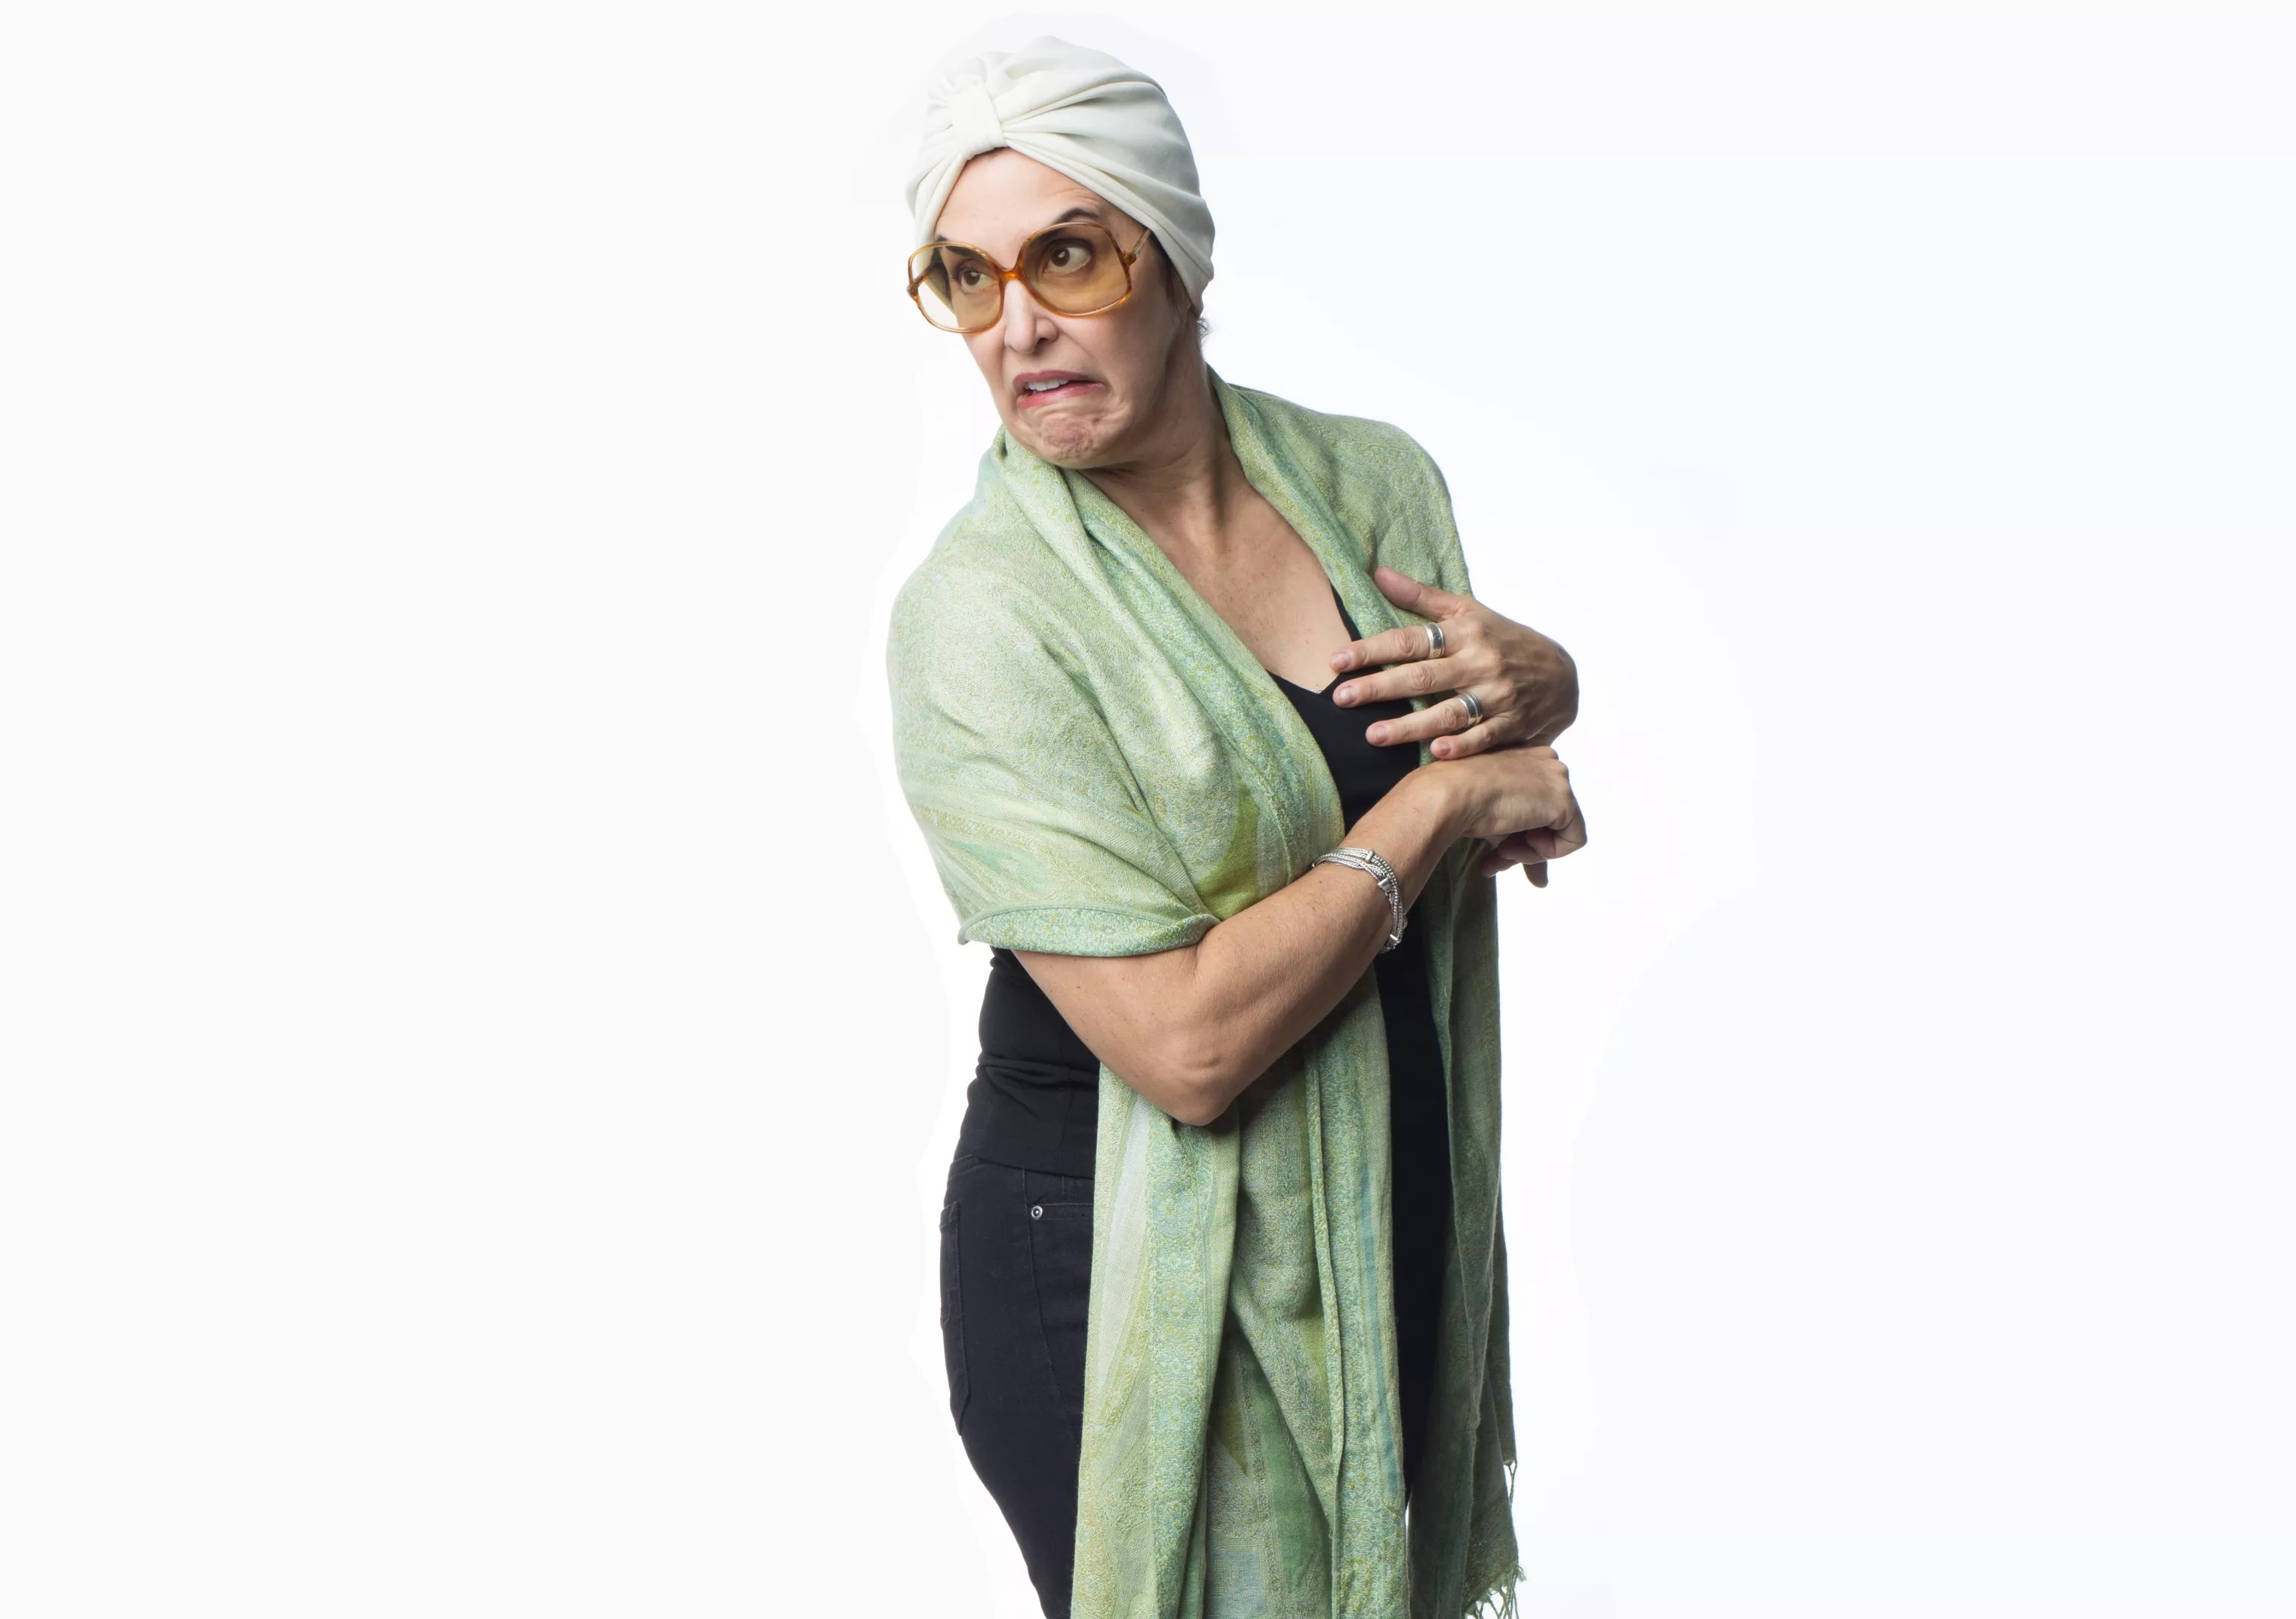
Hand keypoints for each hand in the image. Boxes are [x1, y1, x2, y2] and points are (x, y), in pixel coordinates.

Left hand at [1328, 565, 1578, 756]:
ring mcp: (1498, 695)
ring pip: (1449, 712)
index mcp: (1464, 633)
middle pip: (1422, 677)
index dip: (1372, 650)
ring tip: (1373, 735)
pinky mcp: (1513, 724)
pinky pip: (1485, 737)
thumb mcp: (1468, 610)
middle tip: (1341, 698)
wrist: (1562, 674)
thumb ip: (1421, 597)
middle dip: (1379, 688)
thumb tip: (1377, 573)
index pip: (1410, 640)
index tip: (1337, 660)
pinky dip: (1462, 746)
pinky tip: (1436, 754)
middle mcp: (1480, 662)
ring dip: (1411, 726)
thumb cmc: (1503, 638)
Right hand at [1433, 744, 1587, 889]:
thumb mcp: (1494, 824)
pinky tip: (1519, 845)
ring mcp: (1559, 780)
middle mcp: (1549, 762)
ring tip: (1502, 853)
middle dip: (1523, 847)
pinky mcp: (1564, 802)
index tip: (1496, 849)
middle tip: (1495, 861)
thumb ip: (1519, 844)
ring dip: (1530, 851)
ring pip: (1560, 830)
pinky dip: (1548, 853)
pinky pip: (1573, 841)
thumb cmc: (1458, 801)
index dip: (1518, 834)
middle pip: (1549, 819)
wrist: (1447, 794)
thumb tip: (1541, 881)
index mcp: (1529, 757)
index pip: (1536, 804)